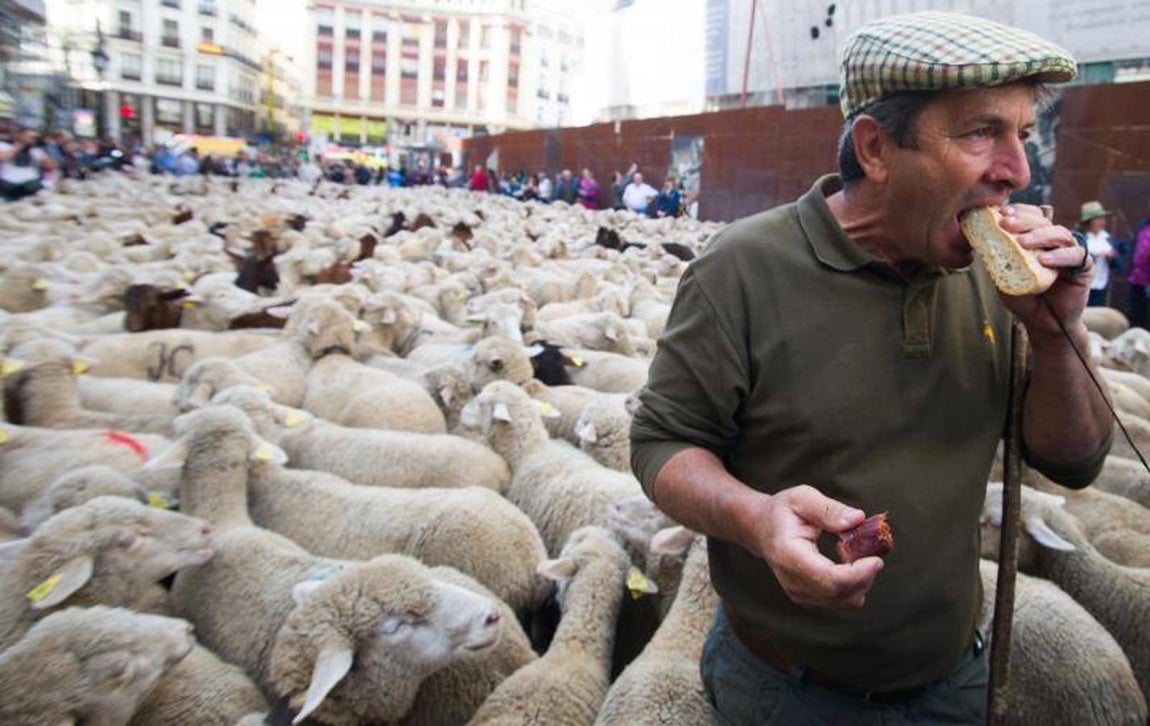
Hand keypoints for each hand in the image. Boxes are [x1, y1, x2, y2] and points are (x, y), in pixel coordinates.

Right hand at [750, 485, 883, 608]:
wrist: (761, 529)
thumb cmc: (782, 511)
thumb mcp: (802, 497)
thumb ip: (828, 508)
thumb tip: (857, 519)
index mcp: (788, 555)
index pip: (829, 579)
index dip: (858, 574)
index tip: (876, 559)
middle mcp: (792, 582)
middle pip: (841, 594)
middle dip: (865, 575)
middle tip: (867, 548)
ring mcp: (799, 594)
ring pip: (846, 600)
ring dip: (861, 579)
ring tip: (851, 552)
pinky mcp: (808, 599)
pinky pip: (842, 600)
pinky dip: (853, 583)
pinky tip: (846, 562)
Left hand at [996, 203, 1089, 334]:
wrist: (1042, 322)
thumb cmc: (1023, 297)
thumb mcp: (1004, 274)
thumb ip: (996, 256)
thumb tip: (976, 238)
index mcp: (1037, 239)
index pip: (1031, 217)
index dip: (1018, 212)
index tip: (1000, 213)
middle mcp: (1055, 242)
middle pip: (1044, 222)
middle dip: (1024, 221)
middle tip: (1005, 223)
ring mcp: (1070, 252)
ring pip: (1059, 234)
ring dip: (1040, 236)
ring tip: (1022, 242)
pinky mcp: (1084, 267)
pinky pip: (1076, 255)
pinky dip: (1060, 256)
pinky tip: (1044, 260)